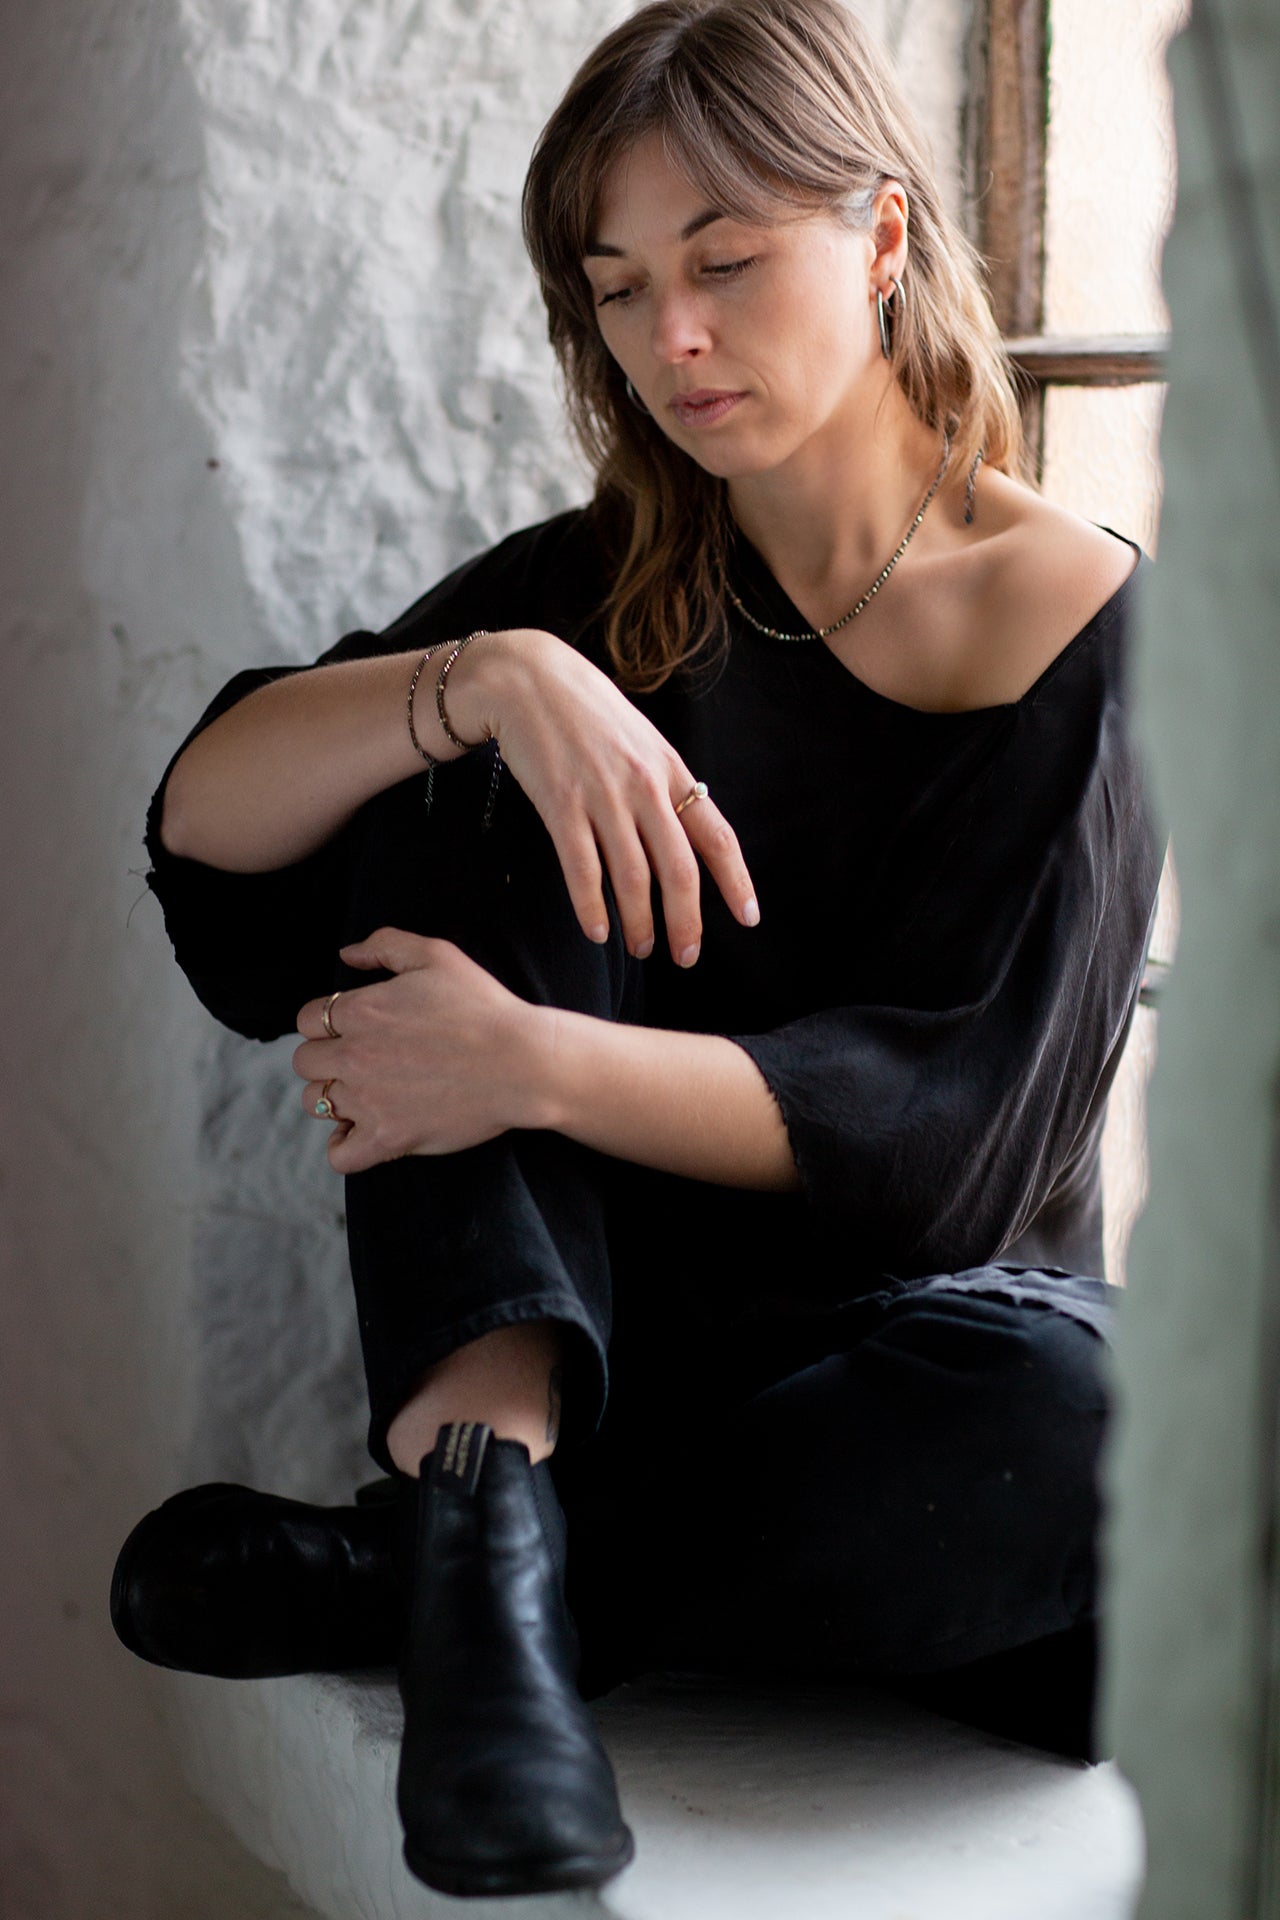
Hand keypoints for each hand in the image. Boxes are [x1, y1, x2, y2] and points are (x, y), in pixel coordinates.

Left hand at [292, 929, 544, 1173]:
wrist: (523, 1062)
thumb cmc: (485, 1007)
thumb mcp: (437, 956)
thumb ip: (384, 944)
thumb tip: (347, 955)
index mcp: (360, 1011)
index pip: (306, 1020)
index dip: (327, 1023)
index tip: (356, 1030)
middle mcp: (354, 1056)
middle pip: (304, 1062)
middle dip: (327, 1059)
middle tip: (363, 1060)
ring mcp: (368, 1101)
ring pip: (315, 1103)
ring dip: (335, 1098)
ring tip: (367, 1094)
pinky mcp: (388, 1139)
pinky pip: (339, 1155)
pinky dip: (344, 1146)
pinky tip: (364, 1132)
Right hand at [450, 628, 758, 966]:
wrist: (529, 677)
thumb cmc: (587, 713)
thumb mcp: (642, 741)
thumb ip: (664, 786)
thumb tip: (684, 836)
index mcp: (671, 772)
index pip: (717, 836)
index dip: (737, 882)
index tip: (748, 919)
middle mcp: (645, 787)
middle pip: (679, 870)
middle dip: (686, 923)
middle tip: (685, 957)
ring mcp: (603, 795)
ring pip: (632, 877)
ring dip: (639, 922)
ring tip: (642, 949)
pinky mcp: (560, 802)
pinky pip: (582, 866)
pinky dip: (591, 905)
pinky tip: (596, 931)